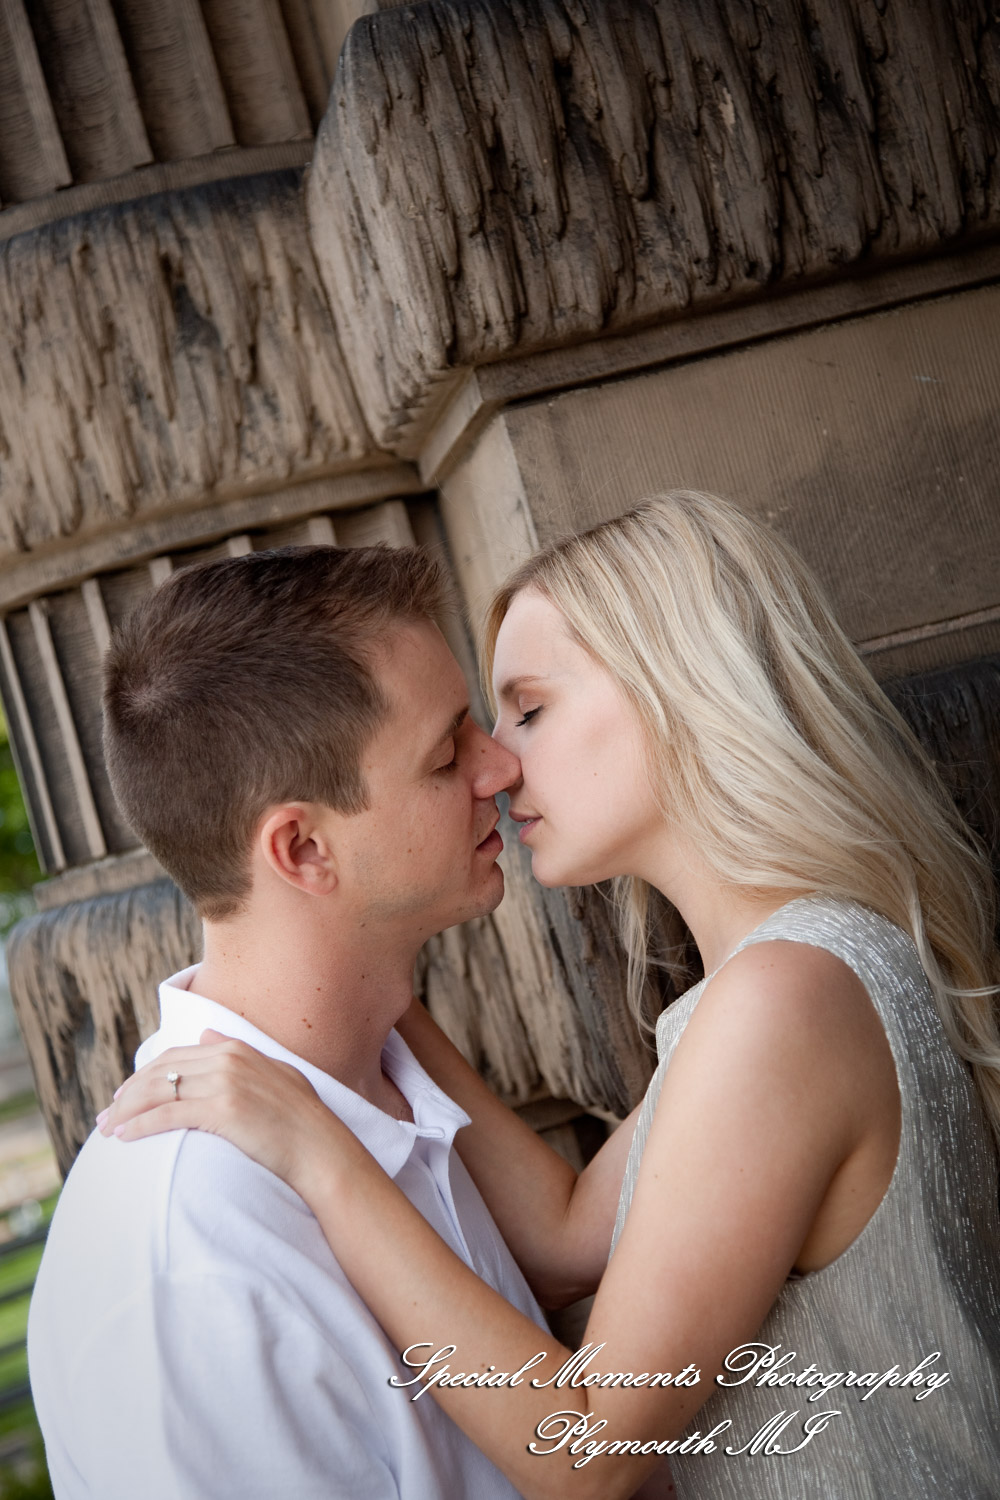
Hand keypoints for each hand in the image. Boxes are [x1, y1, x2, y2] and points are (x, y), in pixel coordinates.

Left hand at [96, 1031, 348, 1198]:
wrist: (322, 1149)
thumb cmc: (302, 1120)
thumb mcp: (274, 1073)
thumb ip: (239, 1052)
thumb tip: (206, 1034)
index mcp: (237, 1049)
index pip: (176, 1056)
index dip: (145, 1074)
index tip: (126, 1093)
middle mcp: (228, 1060)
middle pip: (162, 1071)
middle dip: (128, 1093)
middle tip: (108, 1113)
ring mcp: (225, 1083)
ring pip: (159, 1090)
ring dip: (127, 1109)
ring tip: (109, 1127)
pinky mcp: (222, 1110)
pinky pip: (168, 1114)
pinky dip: (140, 1124)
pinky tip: (125, 1137)